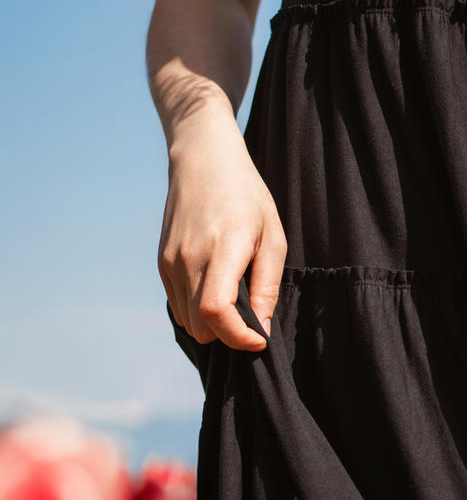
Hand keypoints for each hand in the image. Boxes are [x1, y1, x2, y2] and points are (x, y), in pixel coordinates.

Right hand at [158, 109, 286, 350]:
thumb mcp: (273, 237)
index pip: (216, 312)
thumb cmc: (247, 196)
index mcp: (221, 249)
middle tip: (251, 319)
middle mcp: (188, 258)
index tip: (259, 339)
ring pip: (187, 322)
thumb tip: (260, 329)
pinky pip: (178, 305)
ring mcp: (169, 261)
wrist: (202, 159)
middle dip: (228, 334)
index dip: (238, 337)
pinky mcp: (161, 262)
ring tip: (235, 302)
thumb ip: (267, 286)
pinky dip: (197, 311)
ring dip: (212, 325)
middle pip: (201, 327)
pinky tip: (215, 289)